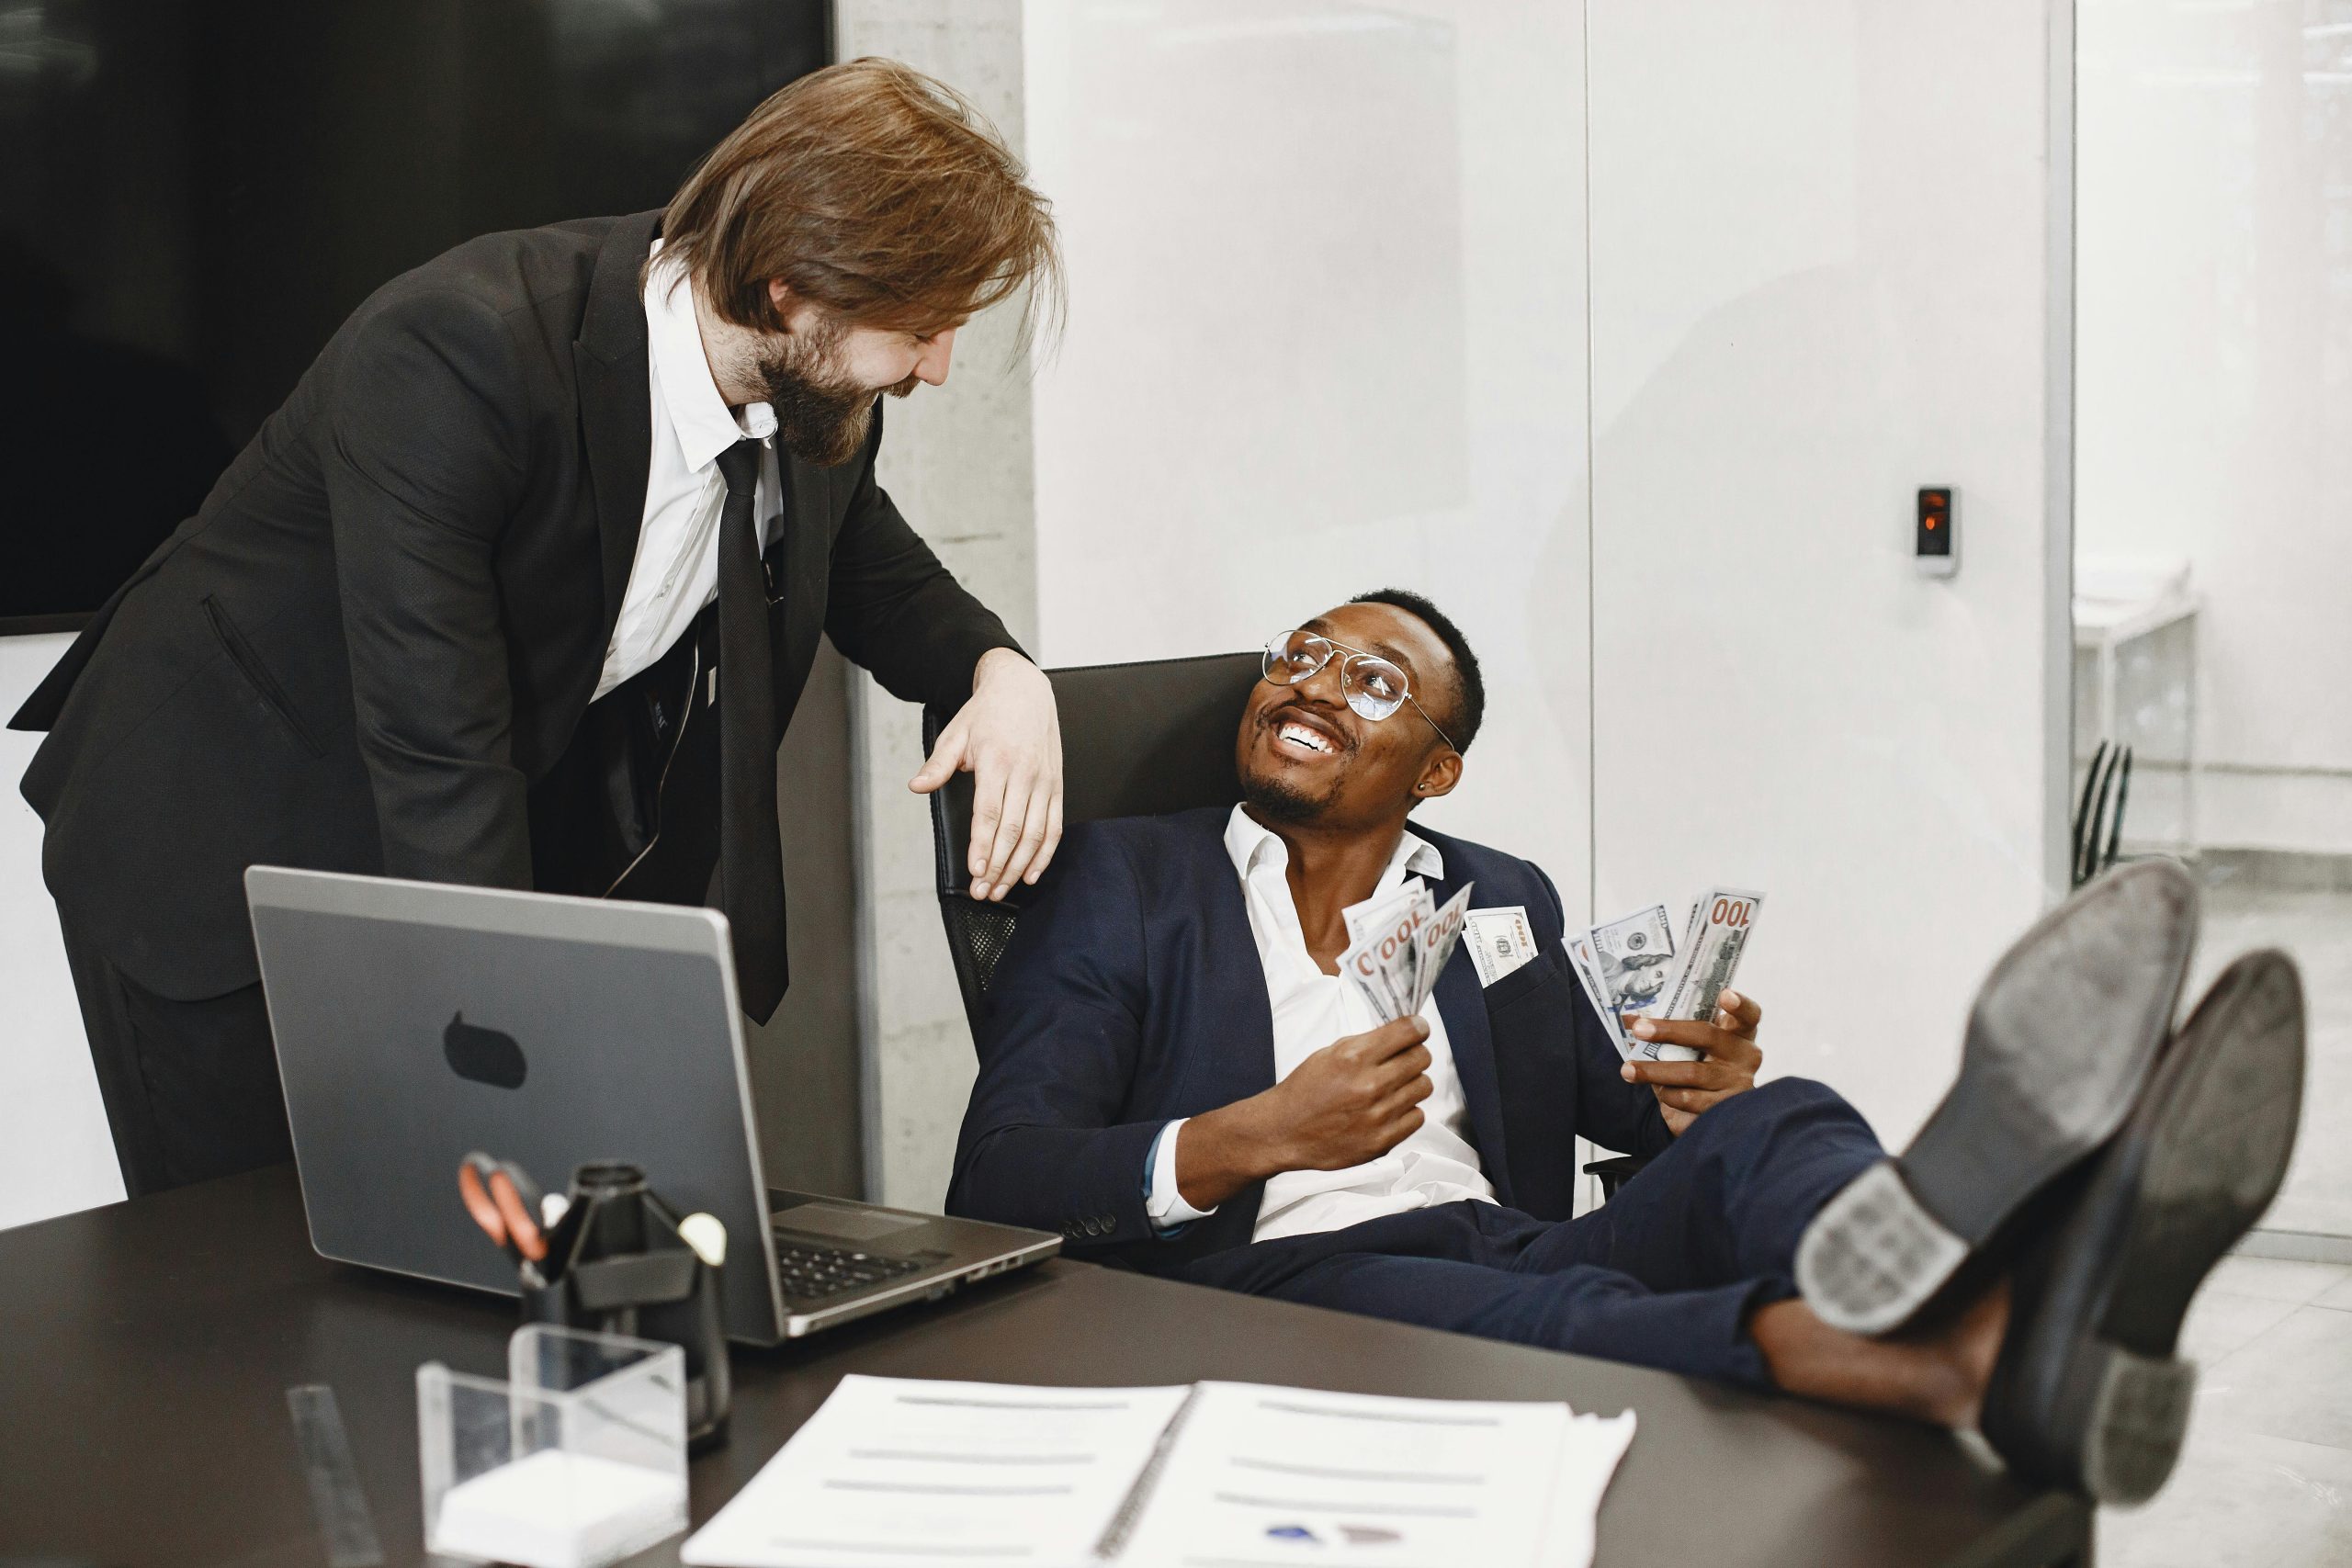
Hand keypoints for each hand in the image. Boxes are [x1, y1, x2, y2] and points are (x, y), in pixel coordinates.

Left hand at [910, 648, 1063, 900]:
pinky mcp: (1057, 786)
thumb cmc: (988, 713)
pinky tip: (1031, 873)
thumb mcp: (955, 733)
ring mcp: (1045, 781)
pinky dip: (1045, 854)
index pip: (990, 812)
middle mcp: (1025, 773)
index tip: (975, 870)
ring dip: (1018, 867)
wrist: (1025, 690)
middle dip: (998, 866)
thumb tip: (917, 786)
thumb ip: (938, 764)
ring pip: (1035, 834)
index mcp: (997, 760)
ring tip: (1001, 890)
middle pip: (1013, 830)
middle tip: (983, 892)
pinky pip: (1054, 826)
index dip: (983, 845)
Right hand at [1175, 1017, 1431, 1209]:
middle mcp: (1369, 1085)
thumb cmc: (1304, 1090)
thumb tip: (1402, 1033)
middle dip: (1416, 1053)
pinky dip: (1407, 1111)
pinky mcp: (1382, 1141)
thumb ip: (1366, 1043)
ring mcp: (1378, 1115)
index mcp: (1353, 1057)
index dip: (1418, 1027)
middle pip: (1422, 1058)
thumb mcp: (1329, 1053)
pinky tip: (1390, 1109)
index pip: (1408, 1032)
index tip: (1419, 1029)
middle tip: (1405, 1058)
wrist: (1283, 1132)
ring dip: (1412, 1083)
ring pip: (1424, 1087)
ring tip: (1395, 1086)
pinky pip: (1418, 1117)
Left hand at [1619, 988, 1763, 1135]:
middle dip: (1668, 1031)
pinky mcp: (1724, 1112)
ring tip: (1630, 1071)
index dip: (1739, 1004)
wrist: (1709, 1108)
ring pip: (1691, 1075)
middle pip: (1707, 1037)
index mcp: (1739, 1034)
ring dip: (1654, 1073)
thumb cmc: (1698, 1063)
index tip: (1725, 994)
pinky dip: (1666, 1098)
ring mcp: (1737, 1087)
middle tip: (1637, 1030)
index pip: (1748, 1015)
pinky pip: (1686, 1104)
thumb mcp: (1691, 1043)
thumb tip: (1629, 1018)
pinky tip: (1660, 1093)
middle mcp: (1744, 1059)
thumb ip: (1670, 1027)